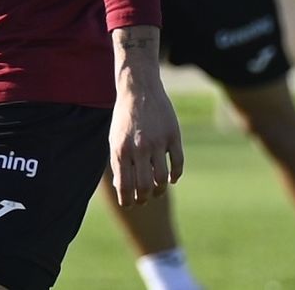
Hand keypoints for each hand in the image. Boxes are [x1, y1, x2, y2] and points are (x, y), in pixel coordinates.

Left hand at [108, 45, 183, 205]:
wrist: (139, 89)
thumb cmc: (125, 118)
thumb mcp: (115, 139)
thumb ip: (118, 163)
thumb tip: (123, 189)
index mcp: (121, 150)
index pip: (125, 186)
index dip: (128, 200)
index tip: (131, 205)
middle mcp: (139, 148)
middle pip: (145, 187)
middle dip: (144, 199)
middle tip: (144, 200)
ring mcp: (158, 142)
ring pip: (162, 178)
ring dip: (160, 190)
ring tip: (157, 191)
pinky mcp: (173, 135)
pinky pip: (178, 164)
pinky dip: (175, 175)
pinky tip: (171, 178)